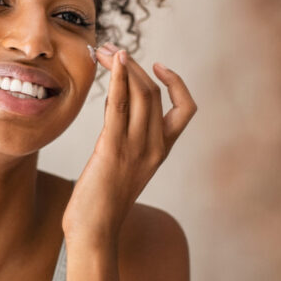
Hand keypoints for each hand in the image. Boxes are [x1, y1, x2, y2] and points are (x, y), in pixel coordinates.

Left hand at [62, 43, 195, 250]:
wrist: (94, 231)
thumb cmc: (102, 203)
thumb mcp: (124, 166)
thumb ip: (127, 139)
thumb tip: (116, 109)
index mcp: (162, 151)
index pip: (186, 109)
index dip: (176, 82)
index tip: (156, 65)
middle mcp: (155, 147)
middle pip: (155, 92)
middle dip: (134, 64)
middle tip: (111, 48)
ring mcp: (136, 148)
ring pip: (140, 93)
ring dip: (122, 65)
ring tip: (104, 50)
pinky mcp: (113, 149)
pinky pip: (119, 106)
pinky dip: (117, 78)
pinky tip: (110, 62)